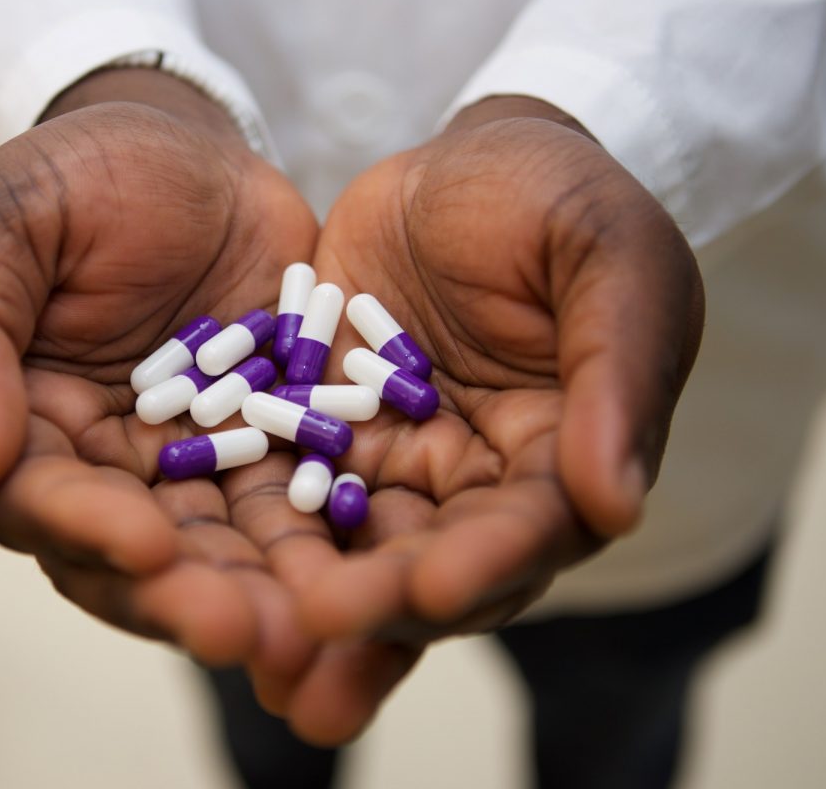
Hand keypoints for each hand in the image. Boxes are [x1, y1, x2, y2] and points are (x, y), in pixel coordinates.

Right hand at [0, 68, 322, 669]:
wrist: (190, 151)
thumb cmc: (77, 179)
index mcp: (24, 426)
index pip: (40, 499)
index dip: (85, 528)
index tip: (144, 544)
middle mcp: (106, 466)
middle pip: (135, 553)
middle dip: (187, 595)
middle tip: (247, 632)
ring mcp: (194, 461)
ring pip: (222, 544)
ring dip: (264, 590)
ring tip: (312, 628)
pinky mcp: (271, 443)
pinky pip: (298, 497)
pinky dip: (324, 537)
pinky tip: (361, 567)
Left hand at [276, 97, 703, 742]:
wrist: (459, 164)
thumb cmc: (556, 196)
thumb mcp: (607, 257)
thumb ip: (617, 371)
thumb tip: (617, 505)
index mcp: (565, 456)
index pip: (530, 529)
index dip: (486, 562)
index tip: (433, 588)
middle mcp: (480, 485)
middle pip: (433, 562)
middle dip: (379, 604)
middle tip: (316, 629)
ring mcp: (396, 466)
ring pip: (354, 550)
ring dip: (311, 602)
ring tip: (262, 660)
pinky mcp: (322, 439)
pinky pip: (286, 493)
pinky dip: (257, 538)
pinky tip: (208, 576)